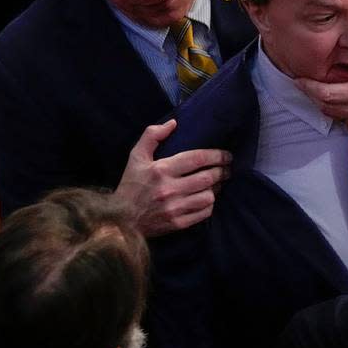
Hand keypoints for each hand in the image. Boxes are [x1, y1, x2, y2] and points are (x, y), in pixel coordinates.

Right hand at [113, 120, 231, 236]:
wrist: (121, 220)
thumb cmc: (131, 185)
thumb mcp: (136, 157)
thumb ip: (152, 136)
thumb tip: (174, 123)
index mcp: (161, 170)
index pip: (197, 158)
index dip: (217, 155)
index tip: (226, 155)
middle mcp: (169, 189)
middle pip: (208, 177)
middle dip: (222, 171)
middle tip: (227, 168)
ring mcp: (174, 208)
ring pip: (209, 196)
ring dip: (217, 188)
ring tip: (217, 184)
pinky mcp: (178, 223)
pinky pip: (204, 213)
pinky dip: (210, 205)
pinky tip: (207, 199)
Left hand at [295, 44, 347, 128]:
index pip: (328, 94)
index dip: (310, 88)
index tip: (299, 79)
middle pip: (326, 106)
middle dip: (311, 95)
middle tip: (303, 83)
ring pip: (331, 113)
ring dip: (320, 102)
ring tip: (316, 88)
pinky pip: (341, 119)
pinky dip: (333, 108)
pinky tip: (332, 96)